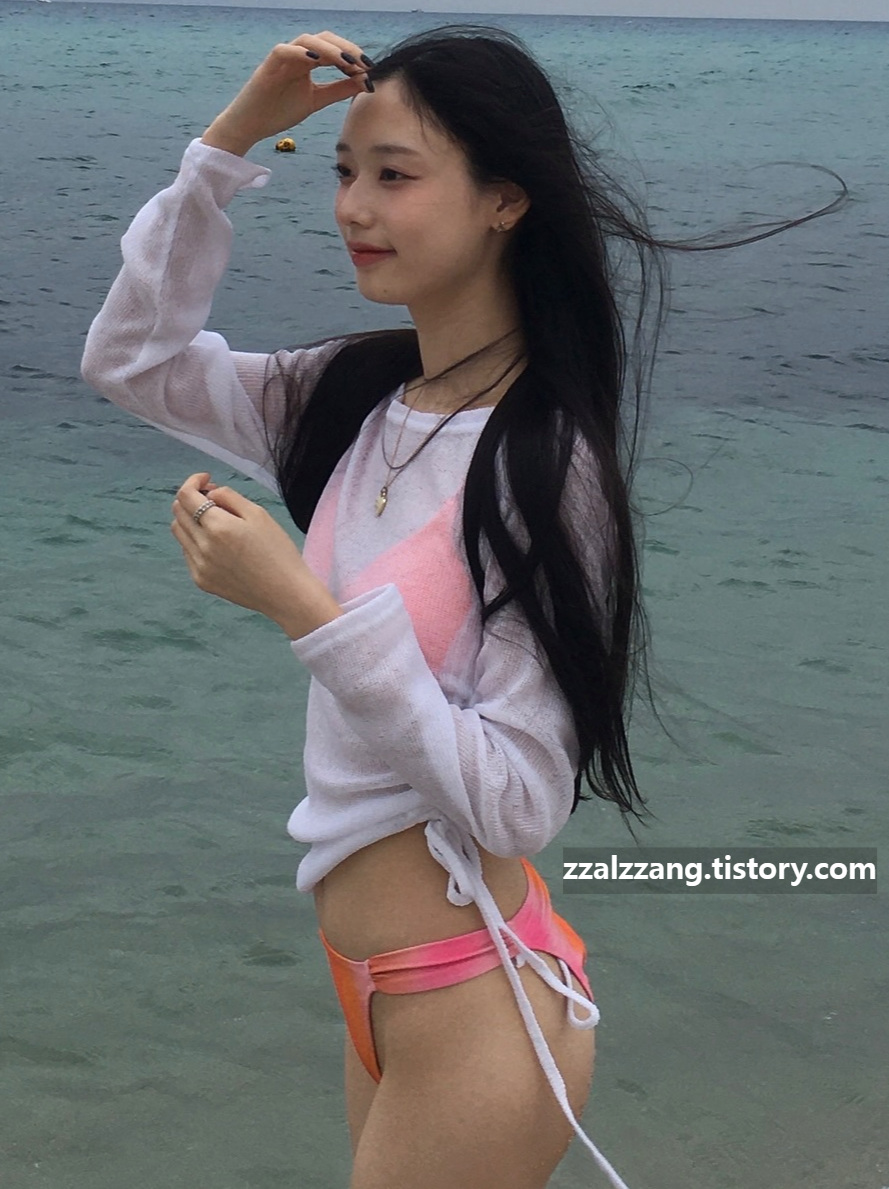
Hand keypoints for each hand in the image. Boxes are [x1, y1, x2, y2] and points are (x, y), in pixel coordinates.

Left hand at [171, 472, 342, 638]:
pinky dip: (195, 541)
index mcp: (218, 526)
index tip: (206, 479)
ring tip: (214, 521)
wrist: (285, 593)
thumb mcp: (259, 514)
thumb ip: (230, 497)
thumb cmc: (278, 551)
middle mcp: (202, 546)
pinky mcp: (201, 580)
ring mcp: (199, 565)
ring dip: (190, 519)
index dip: (193, 481)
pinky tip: (217, 544)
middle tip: (212, 498)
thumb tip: (210, 494)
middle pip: (178, 512)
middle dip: (191, 498)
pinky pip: (187, 552)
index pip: (186, 495)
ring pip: (179, 532)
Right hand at [201, 30, 374, 154]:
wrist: (251, 125)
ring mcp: (282, 58)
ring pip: (307, 40)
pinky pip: (284, 50)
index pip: (334, 48)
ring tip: (347, 63)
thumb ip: (339, 90)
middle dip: (347, 49)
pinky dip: (301, 52)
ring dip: (330, 49)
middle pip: (324, 39)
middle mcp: (297, 55)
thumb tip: (365, 82)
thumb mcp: (317, 100)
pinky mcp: (268, 66)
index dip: (353, 55)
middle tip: (365, 64)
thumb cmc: (279, 111)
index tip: (371, 69)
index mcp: (308, 61)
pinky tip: (317, 60)